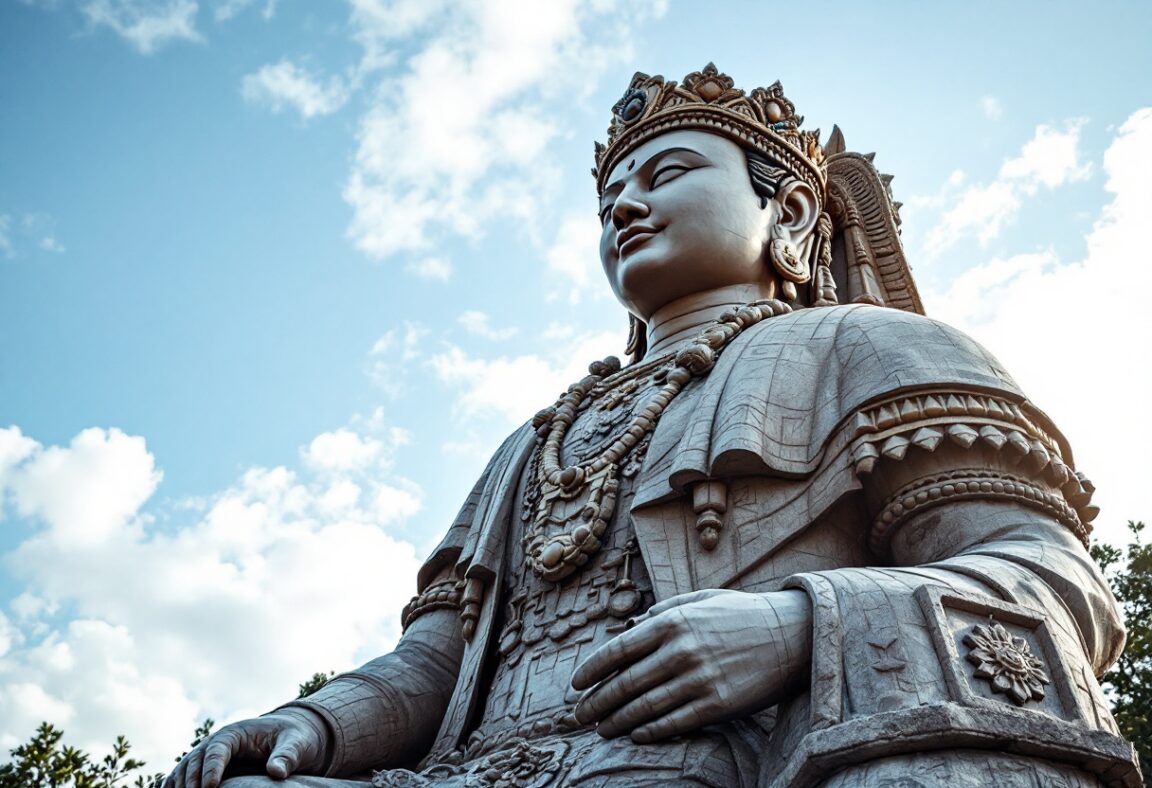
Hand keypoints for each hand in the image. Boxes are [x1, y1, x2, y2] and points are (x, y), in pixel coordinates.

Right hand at [163, 708, 328, 787]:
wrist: (290, 736)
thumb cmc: (295, 738)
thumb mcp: (297, 744)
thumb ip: (287, 756)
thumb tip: (276, 772)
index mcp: (237, 732)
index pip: (219, 748)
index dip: (212, 767)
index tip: (211, 787)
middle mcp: (217, 742)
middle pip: (196, 760)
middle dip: (191, 781)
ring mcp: (208, 755)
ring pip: (184, 769)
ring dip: (179, 785)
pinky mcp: (206, 769)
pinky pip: (183, 778)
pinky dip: (173, 786)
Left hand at [571, 588, 811, 742]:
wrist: (793, 634)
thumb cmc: (742, 615)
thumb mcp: (701, 599)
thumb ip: (665, 610)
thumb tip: (632, 626)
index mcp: (673, 621)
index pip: (618, 650)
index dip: (592, 670)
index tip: (576, 684)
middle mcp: (682, 650)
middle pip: (626, 683)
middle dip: (597, 702)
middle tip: (578, 715)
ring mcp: (700, 678)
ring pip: (645, 707)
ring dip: (617, 721)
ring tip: (601, 729)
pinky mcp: (718, 704)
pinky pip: (675, 722)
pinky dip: (651, 731)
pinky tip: (636, 735)